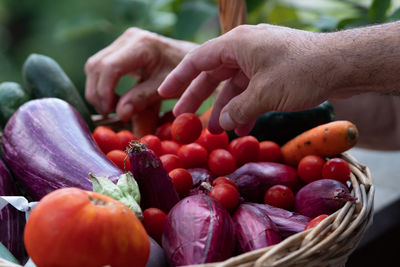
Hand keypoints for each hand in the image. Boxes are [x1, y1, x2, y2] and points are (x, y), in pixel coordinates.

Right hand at [85, 27, 197, 121]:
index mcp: (142, 45)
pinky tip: (115, 99)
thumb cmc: (186, 76)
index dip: (104, 92)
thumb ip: (142, 101)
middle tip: (108, 114)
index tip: (109, 112)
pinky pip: (101, 65)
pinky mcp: (122, 47)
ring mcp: (124, 40)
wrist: (195, 61)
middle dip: (97, 93)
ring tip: (112, 108)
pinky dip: (102, 84)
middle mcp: (129, 38)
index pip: (110, 67)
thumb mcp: (166, 90)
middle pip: (96, 65)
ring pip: (94, 65)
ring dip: (97, 89)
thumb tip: (120, 114)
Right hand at [158, 24, 333, 135]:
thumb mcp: (264, 94)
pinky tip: (242, 128)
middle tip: (183, 118)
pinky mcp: (273, 72)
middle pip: (213, 74)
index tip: (165, 93)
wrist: (342, 65)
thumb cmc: (301, 72)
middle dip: (199, 98)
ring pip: (233, 86)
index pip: (198, 60)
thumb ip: (238, 110)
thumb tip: (222, 124)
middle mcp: (245, 49)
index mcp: (237, 44)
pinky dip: (244, 108)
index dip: (179, 78)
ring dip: (224, 109)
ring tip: (216, 132)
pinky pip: (250, 90)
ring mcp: (259, 60)